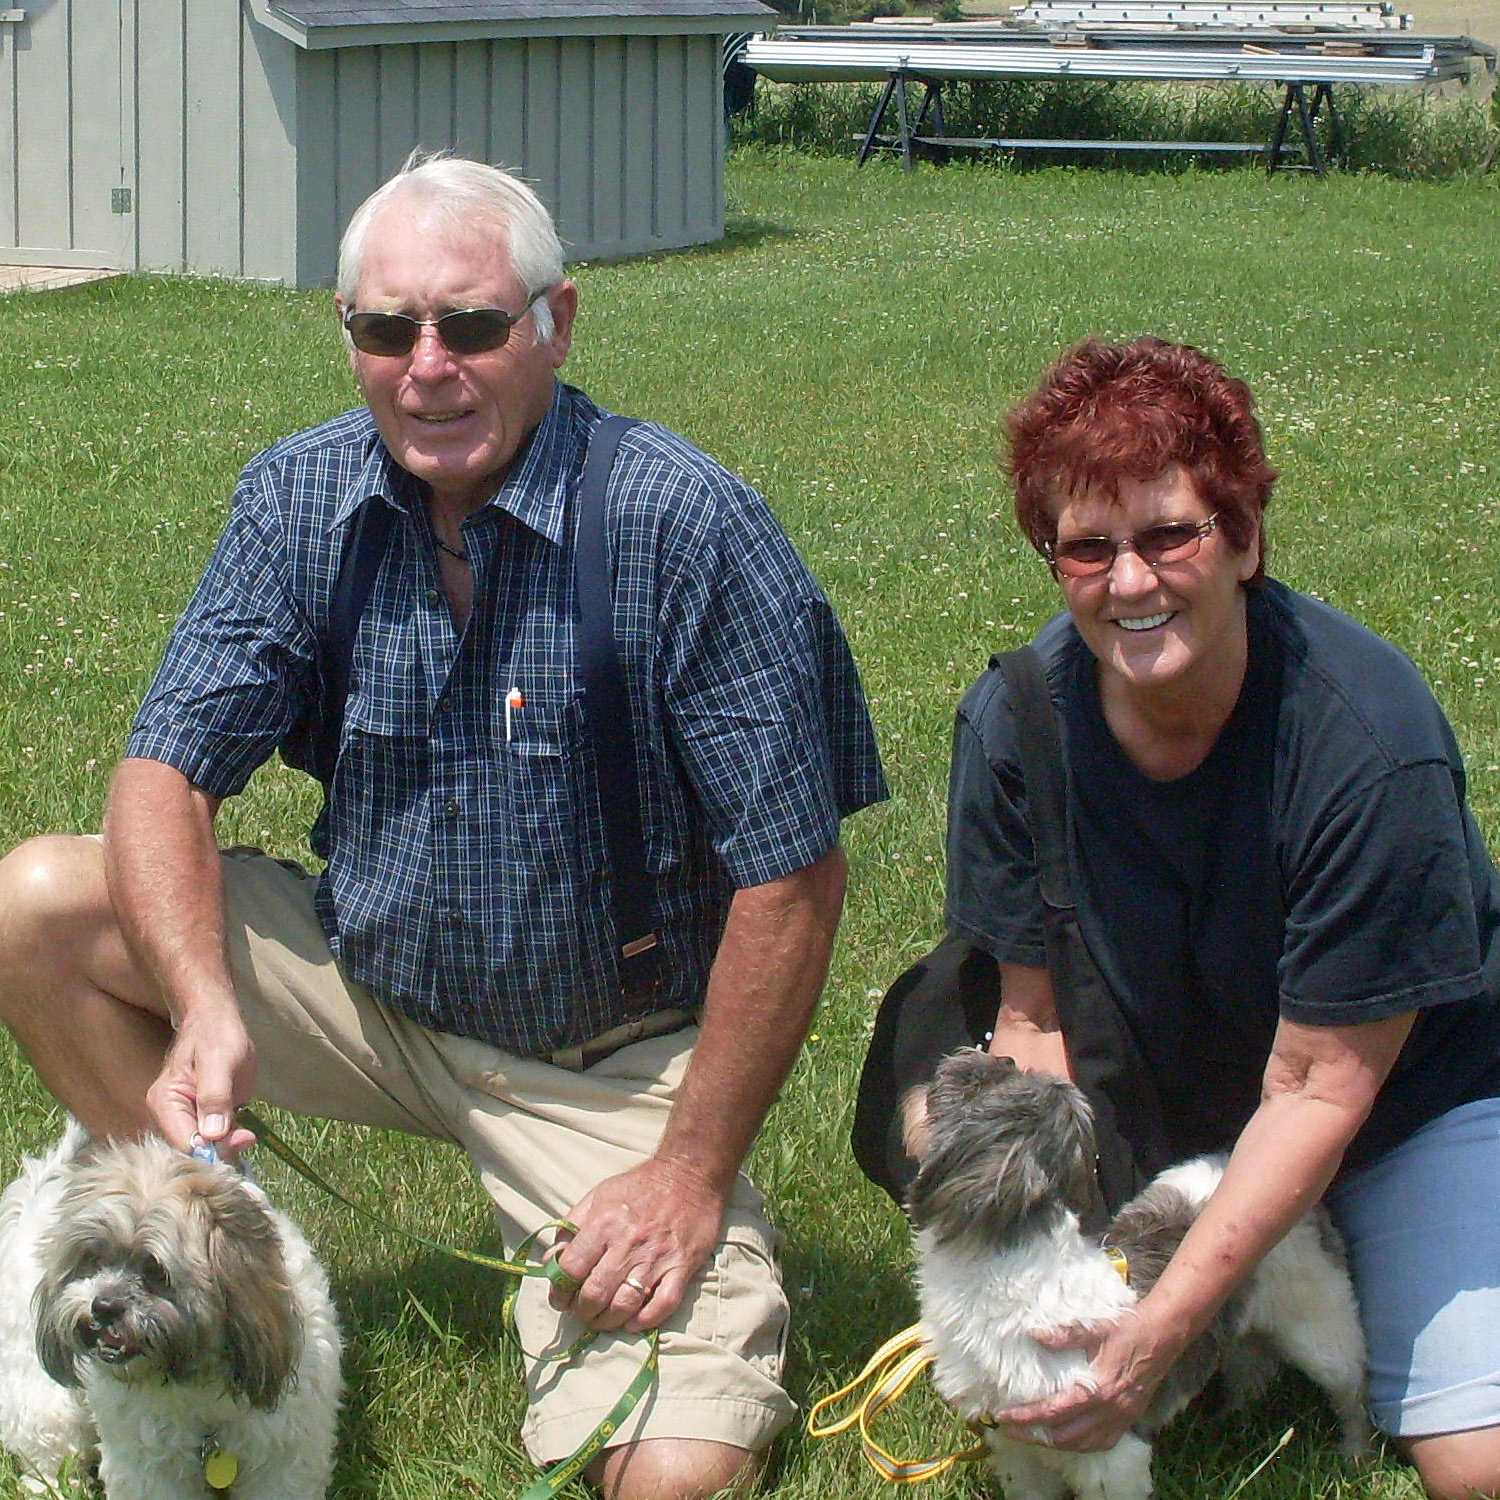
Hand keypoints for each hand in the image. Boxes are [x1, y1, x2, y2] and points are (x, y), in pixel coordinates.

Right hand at [145, 1002, 258, 1156]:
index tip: (240, 1139)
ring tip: (248, 1134)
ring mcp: (186, 1117)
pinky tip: (244, 1132)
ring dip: (227, 1146)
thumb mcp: (219, 1060)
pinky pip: (213, 1138)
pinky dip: (228, 1140)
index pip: (183, 1143)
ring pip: (204, 1148)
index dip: (211, 1150)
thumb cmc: (216, 1034)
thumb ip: (214, 1096)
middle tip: (248, 1137)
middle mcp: (170, 1115)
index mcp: (166, 1103)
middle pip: (192, 1150)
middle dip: (220, 1149)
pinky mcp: (202, 1116)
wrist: (217, 1019)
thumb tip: (212, 1134)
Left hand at [548, 1157, 725, 1332]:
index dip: (559, 1291)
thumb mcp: (598, 1196)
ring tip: (604, 1319)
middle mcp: (628, 1243)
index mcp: (604, 1224)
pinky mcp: (682, 1266)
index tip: (560, 1299)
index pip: (571, 1269)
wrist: (689, 1175)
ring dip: (609, 1321)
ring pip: (625, 1305)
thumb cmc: (639, 1187)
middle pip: (595, 1294)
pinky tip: (634, 1322)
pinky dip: (646, 1321)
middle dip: (582, 1312)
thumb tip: (552, 1261)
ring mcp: (657, 1257)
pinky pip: (664, 1304)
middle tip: (582, 1312)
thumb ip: (571, 1228)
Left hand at [986, 1309, 1170, 1452]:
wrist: (1164, 1335)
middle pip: (1064, 1436)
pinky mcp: (1129, 1419)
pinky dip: (1080, 1444)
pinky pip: (1101, 1442)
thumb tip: (1034, 1335)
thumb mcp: (1095, 1327)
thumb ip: (1064, 1334)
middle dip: (1033, 1436)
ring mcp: (1121, 1418)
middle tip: (1009, 1429)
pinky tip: (1068, 1437)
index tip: (1003, 1417)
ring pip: (1082, 1444)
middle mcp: (1109, 1410)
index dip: (1026, 1418)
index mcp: (1098, 1388)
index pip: (1053, 1412)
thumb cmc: (1128, 1328)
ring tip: (1033, 1434)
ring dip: (1055, 1443)